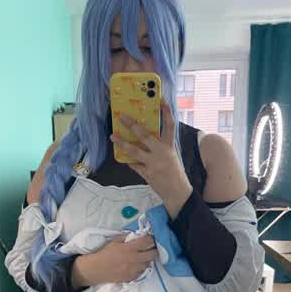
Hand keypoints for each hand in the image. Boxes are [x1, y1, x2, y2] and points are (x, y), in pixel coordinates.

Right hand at [80, 234, 157, 284]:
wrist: (97, 269)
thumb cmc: (105, 254)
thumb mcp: (114, 241)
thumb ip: (126, 237)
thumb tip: (135, 236)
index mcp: (130, 248)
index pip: (147, 242)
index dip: (151, 239)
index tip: (150, 239)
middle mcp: (134, 259)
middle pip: (152, 254)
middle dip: (153, 250)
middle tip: (149, 248)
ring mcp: (134, 269)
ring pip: (148, 264)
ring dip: (146, 260)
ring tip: (141, 258)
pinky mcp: (132, 277)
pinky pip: (142, 272)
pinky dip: (141, 268)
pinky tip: (135, 266)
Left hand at [110, 96, 192, 216]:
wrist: (177, 192)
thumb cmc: (174, 172)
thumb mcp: (171, 155)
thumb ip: (161, 146)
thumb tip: (145, 136)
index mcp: (169, 146)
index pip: (169, 124)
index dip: (166, 111)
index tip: (161, 99)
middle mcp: (161, 152)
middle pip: (144, 135)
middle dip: (131, 124)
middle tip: (121, 116)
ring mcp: (153, 163)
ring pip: (134, 150)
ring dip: (122, 143)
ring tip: (113, 137)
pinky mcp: (147, 174)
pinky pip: (134, 165)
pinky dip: (128, 160)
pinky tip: (122, 156)